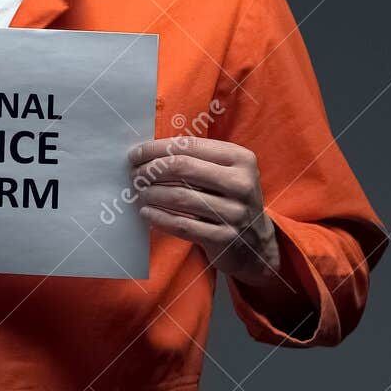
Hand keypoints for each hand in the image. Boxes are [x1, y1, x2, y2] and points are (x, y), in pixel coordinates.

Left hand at [128, 136, 282, 287]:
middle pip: (183, 168)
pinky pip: (182, 225)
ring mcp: (235, 212)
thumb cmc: (229, 200)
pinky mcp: (224, 238)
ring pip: (180, 197)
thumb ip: (196, 159)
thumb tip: (149, 152)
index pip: (189, 146)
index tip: (135, 154)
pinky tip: (146, 212)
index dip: (157, 148)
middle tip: (135, 175)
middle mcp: (241, 183)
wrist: (255, 244)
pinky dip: (159, 218)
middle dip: (151, 169)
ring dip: (152, 194)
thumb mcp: (225, 174)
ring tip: (140, 193)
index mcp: (240, 159)